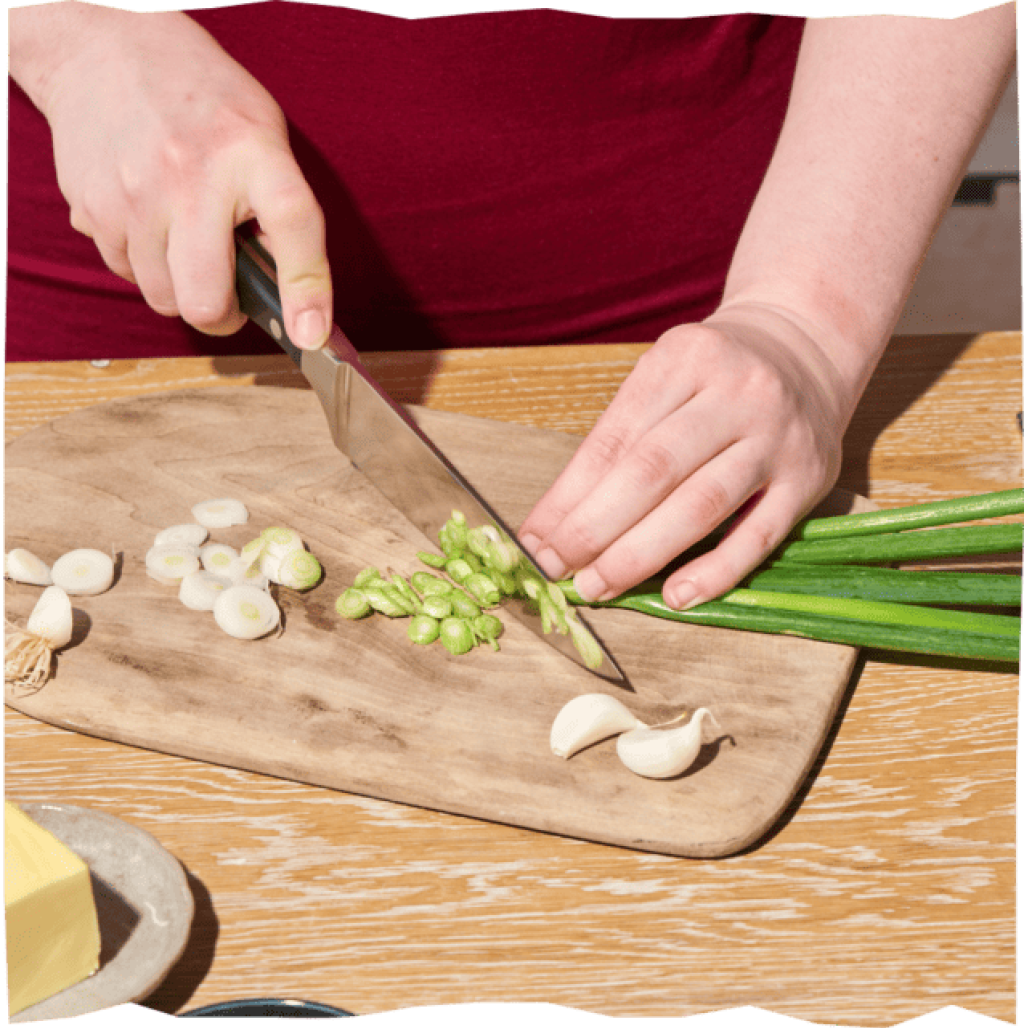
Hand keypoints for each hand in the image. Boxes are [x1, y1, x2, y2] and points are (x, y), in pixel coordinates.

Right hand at [11, 5, 329, 346]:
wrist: (106, 48)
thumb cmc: (202, 102)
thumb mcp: (261, 135)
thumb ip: (278, 208)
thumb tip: (289, 293)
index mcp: (252, 150)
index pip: (292, 222)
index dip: (306, 289)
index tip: (311, 335)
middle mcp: (191, 174)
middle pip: (205, 299)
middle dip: (222, 315)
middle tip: (230, 298)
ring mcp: (136, 194)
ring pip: (164, 297)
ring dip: (181, 288)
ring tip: (188, 244)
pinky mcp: (93, 208)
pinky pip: (126, 273)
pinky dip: (144, 265)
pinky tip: (151, 224)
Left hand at [519, 304, 850, 608]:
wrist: (806, 349)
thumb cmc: (713, 377)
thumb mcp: (665, 379)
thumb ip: (619, 440)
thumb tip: (558, 521)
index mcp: (683, 359)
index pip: (614, 439)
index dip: (568, 496)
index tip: (534, 540)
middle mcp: (735, 393)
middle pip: (653, 470)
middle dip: (595, 528)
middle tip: (558, 570)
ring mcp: (777, 436)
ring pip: (702, 504)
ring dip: (642, 553)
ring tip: (599, 586)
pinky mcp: (809, 478)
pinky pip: (759, 536)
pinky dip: (715, 571)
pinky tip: (676, 597)